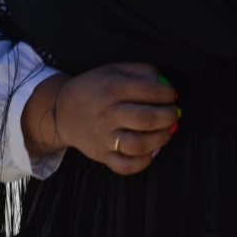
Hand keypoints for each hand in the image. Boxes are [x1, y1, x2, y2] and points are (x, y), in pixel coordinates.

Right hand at [21, 63, 178, 175]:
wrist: (62, 111)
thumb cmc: (95, 88)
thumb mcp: (114, 69)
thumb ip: (143, 71)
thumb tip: (167, 86)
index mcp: (112, 88)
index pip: (150, 91)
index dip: (168, 94)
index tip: (171, 96)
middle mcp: (108, 113)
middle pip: (147, 119)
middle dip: (169, 116)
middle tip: (174, 114)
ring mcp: (104, 137)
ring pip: (139, 145)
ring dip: (162, 139)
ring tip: (167, 131)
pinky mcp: (102, 155)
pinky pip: (125, 166)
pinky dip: (143, 161)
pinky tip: (151, 151)